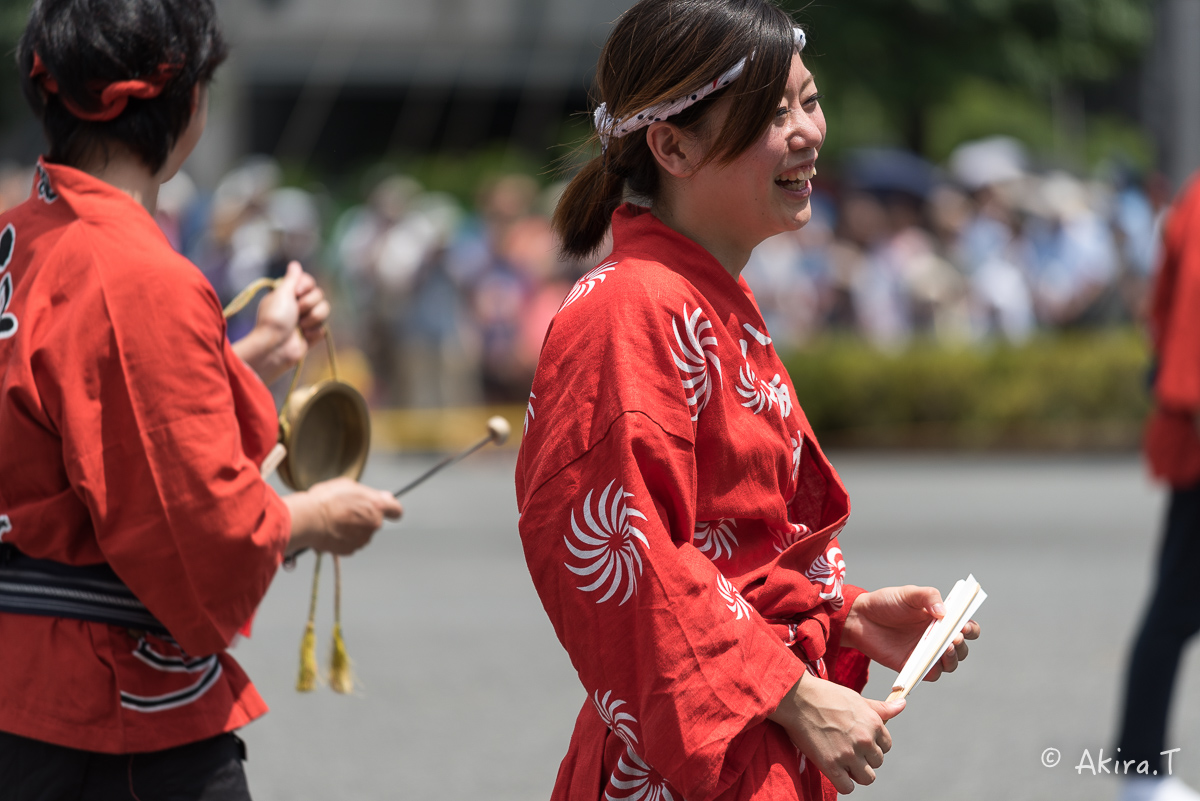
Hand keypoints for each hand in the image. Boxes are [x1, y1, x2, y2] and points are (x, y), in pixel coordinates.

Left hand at [231, 261, 330, 382]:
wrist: (275, 347)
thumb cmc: (275, 319)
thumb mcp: (282, 294)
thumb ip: (292, 279)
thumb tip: (295, 264)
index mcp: (289, 293)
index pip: (309, 281)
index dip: (306, 286)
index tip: (296, 292)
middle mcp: (298, 305)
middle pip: (319, 295)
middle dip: (308, 304)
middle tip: (296, 312)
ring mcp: (306, 320)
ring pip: (324, 310)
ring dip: (312, 318)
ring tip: (300, 327)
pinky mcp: (312, 335)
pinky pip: (324, 328)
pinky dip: (313, 333)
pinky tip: (303, 337)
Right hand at [285, 478, 402, 555]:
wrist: (309, 519)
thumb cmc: (327, 499)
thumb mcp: (349, 485)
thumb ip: (370, 493)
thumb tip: (384, 497)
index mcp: (377, 506)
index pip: (396, 511)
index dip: (391, 509)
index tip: (386, 509)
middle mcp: (374, 524)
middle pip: (375, 521)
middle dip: (365, 517)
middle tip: (347, 510)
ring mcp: (363, 539)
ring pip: (362, 533)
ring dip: (353, 528)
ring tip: (336, 520)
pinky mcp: (350, 550)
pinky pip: (350, 543)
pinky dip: (343, 538)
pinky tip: (332, 530)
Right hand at [768, 674, 903, 792]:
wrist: (796, 698)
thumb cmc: (825, 695)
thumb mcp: (856, 698)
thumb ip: (881, 707)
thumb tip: (902, 704)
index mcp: (873, 723)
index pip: (887, 746)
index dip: (873, 744)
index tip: (859, 740)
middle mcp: (864, 740)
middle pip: (877, 762)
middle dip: (864, 758)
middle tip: (847, 748)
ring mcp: (848, 754)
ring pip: (867, 778)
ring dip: (857, 773)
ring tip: (843, 761)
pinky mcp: (831, 765)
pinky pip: (847, 788)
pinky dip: (843, 783)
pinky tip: (835, 771)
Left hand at [841, 586, 979, 680]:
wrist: (860, 618)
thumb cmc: (886, 602)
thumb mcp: (908, 593)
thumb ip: (928, 597)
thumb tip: (945, 612)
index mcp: (941, 619)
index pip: (966, 627)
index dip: (970, 628)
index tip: (964, 626)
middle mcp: (936, 638)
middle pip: (961, 648)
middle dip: (961, 645)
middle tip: (954, 638)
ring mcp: (925, 653)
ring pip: (950, 663)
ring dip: (952, 658)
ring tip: (945, 648)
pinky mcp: (913, 666)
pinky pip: (930, 674)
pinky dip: (933, 670)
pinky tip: (929, 663)